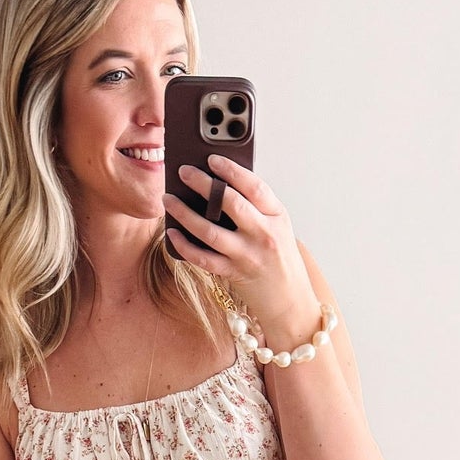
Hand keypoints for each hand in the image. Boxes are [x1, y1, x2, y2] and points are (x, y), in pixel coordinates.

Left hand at [163, 154, 318, 343]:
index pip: (254, 186)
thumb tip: (217, 184)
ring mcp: (247, 256)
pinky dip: (184, 245)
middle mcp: (263, 234)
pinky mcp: (233, 274)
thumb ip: (256, 207)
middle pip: (230, 203)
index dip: (231, 170)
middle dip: (203, 184)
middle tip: (183, 171)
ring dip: (184, 213)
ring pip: (210, 231)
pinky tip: (171, 233)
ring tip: (168, 199)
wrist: (291, 301)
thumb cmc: (281, 259)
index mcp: (277, 216)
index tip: (212, 158)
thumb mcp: (277, 227)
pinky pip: (203, 258)